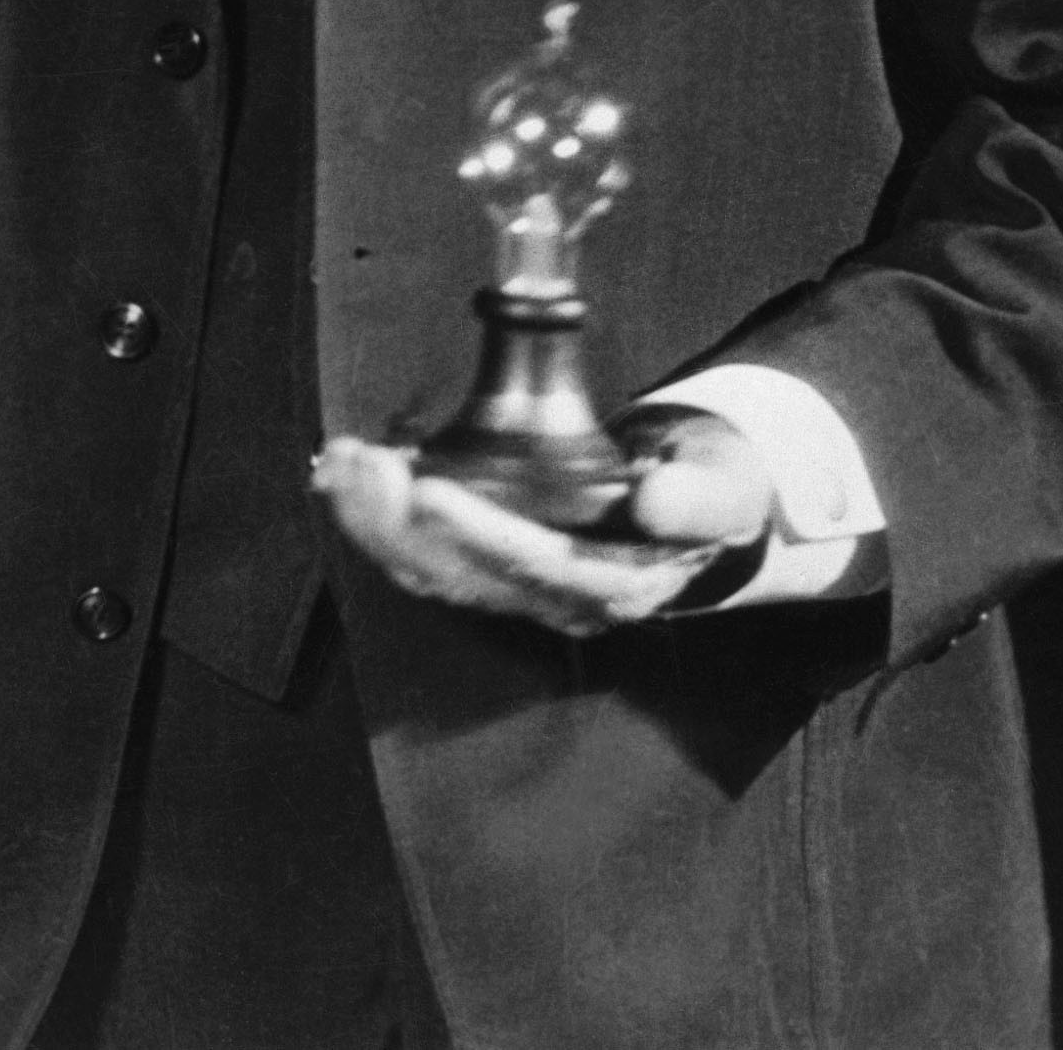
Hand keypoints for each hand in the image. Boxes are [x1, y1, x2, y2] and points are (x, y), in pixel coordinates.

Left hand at [310, 411, 771, 637]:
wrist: (696, 512)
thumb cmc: (707, 492)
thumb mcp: (722, 491)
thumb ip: (697, 498)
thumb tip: (656, 501)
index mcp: (618, 584)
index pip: (540, 566)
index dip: (481, 534)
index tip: (430, 491)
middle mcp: (560, 601)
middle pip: (466, 573)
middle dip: (401, 521)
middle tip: (362, 461)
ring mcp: (518, 593)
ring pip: (431, 570)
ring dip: (375, 520)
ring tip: (341, 462)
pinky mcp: (488, 573)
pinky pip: (420, 558)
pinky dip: (374, 520)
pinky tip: (343, 476)